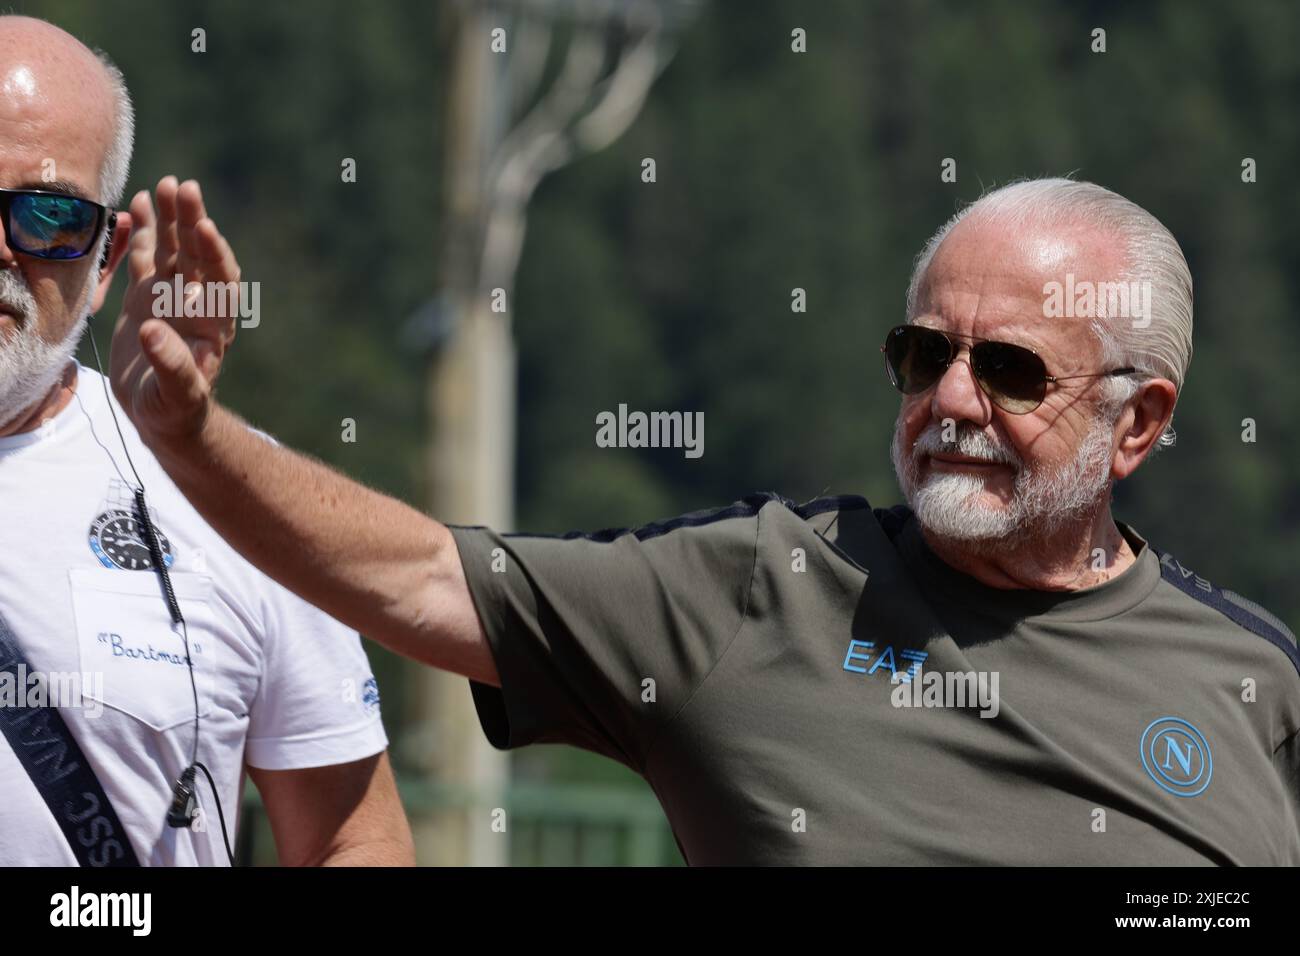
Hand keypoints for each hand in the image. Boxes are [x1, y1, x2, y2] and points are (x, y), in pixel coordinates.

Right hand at [110, 176, 239, 445]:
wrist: (162, 413)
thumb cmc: (175, 410)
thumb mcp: (176, 395)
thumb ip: (172, 366)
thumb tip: (153, 330)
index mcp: (213, 323)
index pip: (220, 280)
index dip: (214, 254)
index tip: (205, 227)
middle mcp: (197, 303)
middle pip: (198, 255)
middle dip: (193, 222)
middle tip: (184, 187)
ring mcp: (172, 296)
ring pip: (175, 249)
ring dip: (172, 219)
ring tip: (165, 184)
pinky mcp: (148, 296)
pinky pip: (149, 257)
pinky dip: (147, 231)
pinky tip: (141, 202)